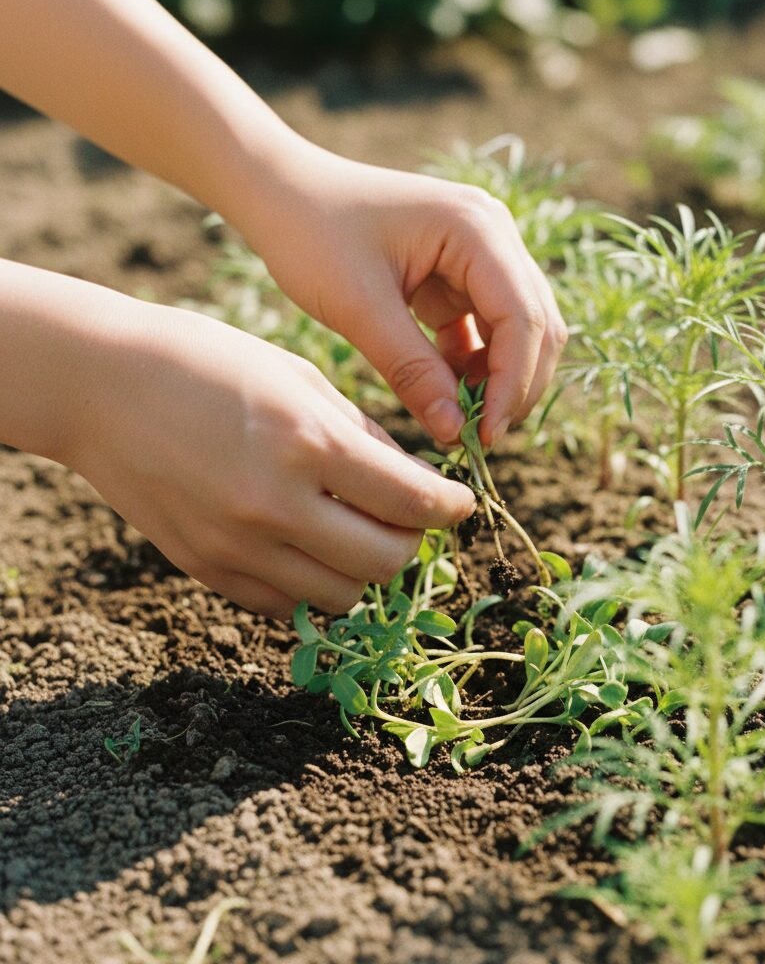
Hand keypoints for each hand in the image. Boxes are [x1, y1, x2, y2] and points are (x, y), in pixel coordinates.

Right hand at [69, 300, 475, 617]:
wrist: (102, 387)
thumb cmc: (207, 363)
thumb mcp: (298, 378)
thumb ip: (362, 436)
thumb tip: (414, 481)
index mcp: (308, 443)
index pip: (410, 502)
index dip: (450, 508)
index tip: (459, 504)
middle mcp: (276, 505)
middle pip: (384, 563)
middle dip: (413, 544)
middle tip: (411, 520)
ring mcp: (238, 546)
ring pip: (341, 596)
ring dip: (367, 571)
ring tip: (362, 534)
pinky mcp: (207, 569)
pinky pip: (288, 606)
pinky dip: (316, 585)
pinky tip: (313, 549)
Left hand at [231, 140, 567, 446]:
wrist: (279, 192)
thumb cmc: (311, 234)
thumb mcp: (358, 308)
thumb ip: (412, 371)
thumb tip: (456, 432)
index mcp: (476, 228)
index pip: (524, 317)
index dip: (513, 382)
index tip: (486, 436)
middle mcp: (494, 234)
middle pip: (537, 325)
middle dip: (515, 386)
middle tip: (479, 438)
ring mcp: (484, 252)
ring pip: (520, 331)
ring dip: (499, 379)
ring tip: (460, 419)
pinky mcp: (463, 273)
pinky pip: (489, 329)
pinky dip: (475, 366)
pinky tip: (447, 392)